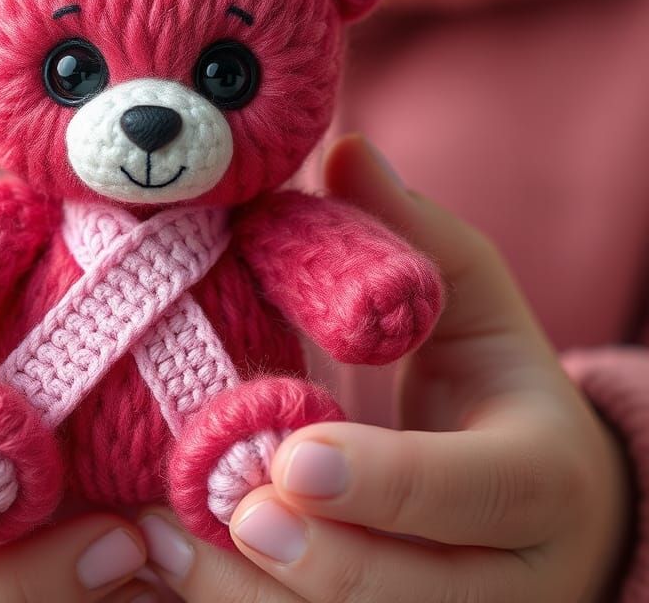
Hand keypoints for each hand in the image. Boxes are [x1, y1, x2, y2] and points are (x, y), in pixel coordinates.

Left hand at [138, 134, 633, 602]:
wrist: (543, 501)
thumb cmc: (492, 377)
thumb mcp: (471, 295)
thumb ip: (411, 230)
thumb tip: (344, 149)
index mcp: (542, 479)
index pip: (471, 493)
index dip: (384, 483)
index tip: (293, 456)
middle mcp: (516, 579)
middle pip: (413, 596)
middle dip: (314, 558)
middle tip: (223, 503)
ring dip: (254, 599)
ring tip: (163, 540)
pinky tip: (170, 564)